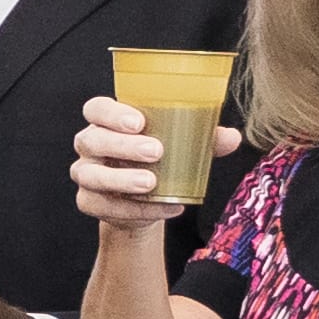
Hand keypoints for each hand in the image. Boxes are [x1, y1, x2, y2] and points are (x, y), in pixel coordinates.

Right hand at [67, 90, 206, 224]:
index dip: (112, 113)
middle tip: (156, 151)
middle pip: (92, 140)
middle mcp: (91, 145)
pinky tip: (160, 207)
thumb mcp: (181, 144)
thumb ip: (203, 138)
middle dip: (122, 145)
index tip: (139, 121)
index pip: (96, 109)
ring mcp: (86, 174)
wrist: (145, 200)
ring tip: (151, 183)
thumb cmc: (160, 160)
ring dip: (121, 179)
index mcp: (108, 122)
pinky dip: (133, 209)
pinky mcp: (89, 201)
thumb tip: (231, 137)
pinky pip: (103, 206)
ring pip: (91, 175)